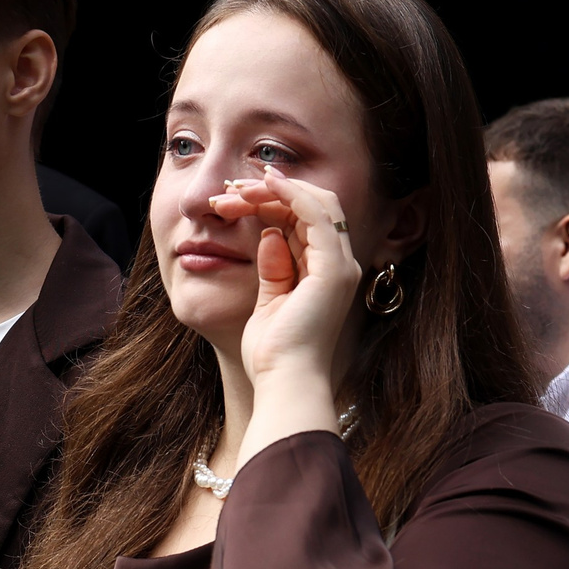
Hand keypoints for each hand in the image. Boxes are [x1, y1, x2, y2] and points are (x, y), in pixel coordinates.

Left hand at [208, 163, 360, 400]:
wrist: (284, 382)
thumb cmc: (273, 354)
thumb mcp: (267, 301)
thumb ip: (272, 268)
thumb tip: (269, 236)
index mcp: (324, 274)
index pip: (304, 220)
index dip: (273, 202)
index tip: (235, 199)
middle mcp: (338, 265)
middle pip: (311, 206)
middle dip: (269, 192)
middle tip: (228, 192)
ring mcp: (339, 266)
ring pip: (315, 202)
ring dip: (273, 190)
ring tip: (236, 191)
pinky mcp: (333, 269)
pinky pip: (315, 214)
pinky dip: (291, 193)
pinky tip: (264, 186)